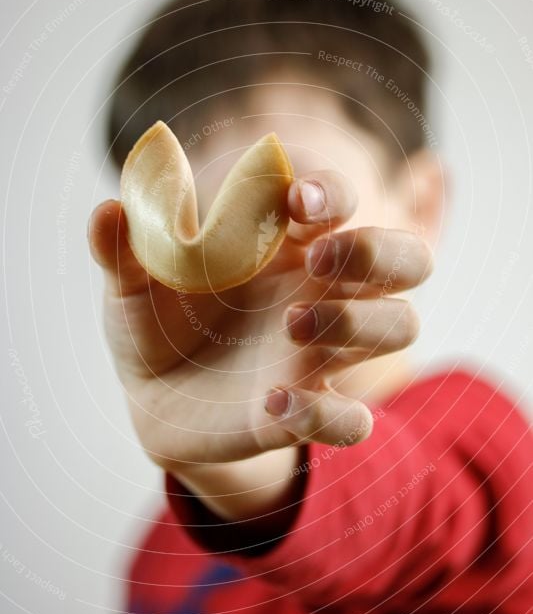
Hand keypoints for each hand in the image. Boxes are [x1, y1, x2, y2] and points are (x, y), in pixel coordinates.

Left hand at [88, 170, 431, 518]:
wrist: (152, 396)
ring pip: (400, 325)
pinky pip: (354, 420)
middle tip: (320, 259)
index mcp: (284, 245)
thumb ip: (121, 248)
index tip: (298, 199)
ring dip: (359, 322)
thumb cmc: (155, 319)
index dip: (334, 192)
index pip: (340, 202)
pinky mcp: (305, 411)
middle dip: (379, 251)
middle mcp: (319, 291)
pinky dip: (326, 414)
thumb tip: (108, 209)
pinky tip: (271, 403)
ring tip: (291, 325)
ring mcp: (320, 352)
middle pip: (407, 258)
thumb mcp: (129, 283)